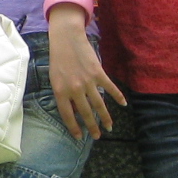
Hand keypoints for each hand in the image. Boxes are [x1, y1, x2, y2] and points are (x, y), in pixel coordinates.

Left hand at [46, 14, 124, 139]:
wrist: (66, 40)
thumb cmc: (58, 60)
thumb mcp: (55, 79)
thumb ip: (63, 94)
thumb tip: (76, 110)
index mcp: (60, 91)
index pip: (67, 115)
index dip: (73, 127)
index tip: (79, 137)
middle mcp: (74, 89)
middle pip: (85, 113)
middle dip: (92, 127)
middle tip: (97, 137)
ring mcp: (88, 82)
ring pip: (99, 104)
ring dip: (105, 117)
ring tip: (109, 127)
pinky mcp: (98, 73)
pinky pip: (110, 88)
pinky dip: (118, 96)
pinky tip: (123, 104)